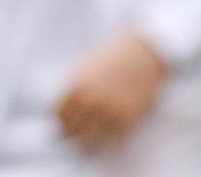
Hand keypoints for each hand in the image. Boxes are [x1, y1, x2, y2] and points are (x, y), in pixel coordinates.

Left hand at [55, 32, 167, 150]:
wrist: (142, 52)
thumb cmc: (111, 58)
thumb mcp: (84, 68)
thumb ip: (73, 89)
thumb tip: (59, 111)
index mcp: (76, 87)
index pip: (58, 115)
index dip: (59, 122)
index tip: (61, 127)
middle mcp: (91, 101)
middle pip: (72, 131)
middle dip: (72, 135)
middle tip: (73, 139)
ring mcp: (110, 111)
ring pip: (90, 141)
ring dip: (87, 145)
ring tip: (87, 145)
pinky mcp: (129, 119)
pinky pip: (114, 143)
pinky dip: (109, 148)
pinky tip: (107, 146)